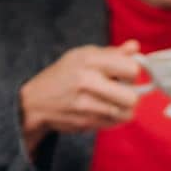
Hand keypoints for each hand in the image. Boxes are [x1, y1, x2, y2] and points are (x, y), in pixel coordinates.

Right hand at [18, 40, 143, 151]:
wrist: (36, 101)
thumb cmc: (63, 75)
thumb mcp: (83, 55)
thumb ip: (111, 53)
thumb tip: (134, 46)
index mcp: (89, 60)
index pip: (131, 69)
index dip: (133, 73)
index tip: (126, 74)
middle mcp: (87, 82)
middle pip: (131, 98)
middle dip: (132, 95)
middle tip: (123, 91)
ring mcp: (85, 105)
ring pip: (125, 114)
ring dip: (124, 109)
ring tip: (113, 101)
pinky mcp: (85, 122)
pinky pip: (114, 123)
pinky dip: (113, 118)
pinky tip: (102, 110)